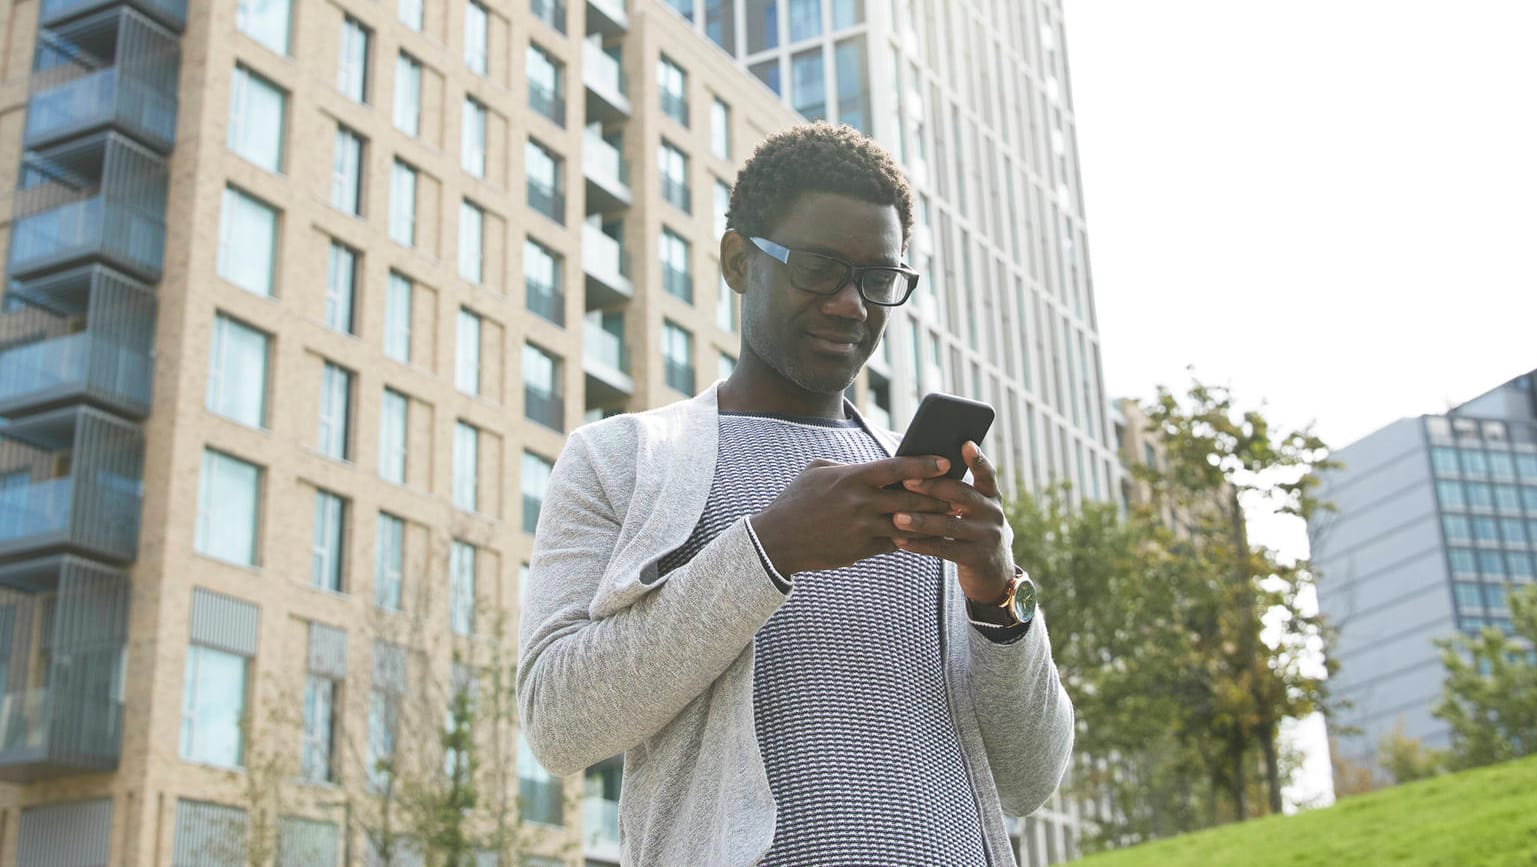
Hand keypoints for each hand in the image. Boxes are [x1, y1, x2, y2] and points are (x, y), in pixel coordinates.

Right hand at [751, 456, 955, 574]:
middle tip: (960, 493)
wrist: (777, 541)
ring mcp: (862, 528)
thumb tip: (874, 467)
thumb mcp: (817, 471)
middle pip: (910, 497)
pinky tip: (928, 537)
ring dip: (932, 520)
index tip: (945, 462)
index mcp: (852, 477)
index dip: (924, 463)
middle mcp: (860, 503)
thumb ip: (849, 467)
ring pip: (907, 523)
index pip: (897, 467)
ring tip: (951, 517)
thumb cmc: (797, 500)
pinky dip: (912, 539)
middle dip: (938, 495)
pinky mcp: (861, 550)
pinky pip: (894, 544)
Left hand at [890, 442, 1014, 605]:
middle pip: (961, 495)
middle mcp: (992, 513)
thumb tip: (915, 472)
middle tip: (906, 481)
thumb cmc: (970, 531)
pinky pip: (943, 549)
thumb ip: (955, 493)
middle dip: (932, 487)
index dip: (977, 459)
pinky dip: (919, 545)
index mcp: (990, 496)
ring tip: (896, 517)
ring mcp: (986, 536)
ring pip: (949, 524)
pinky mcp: (976, 557)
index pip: (986, 473)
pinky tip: (899, 541)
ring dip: (920, 520)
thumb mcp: (973, 511)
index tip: (965, 444)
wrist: (992, 572)